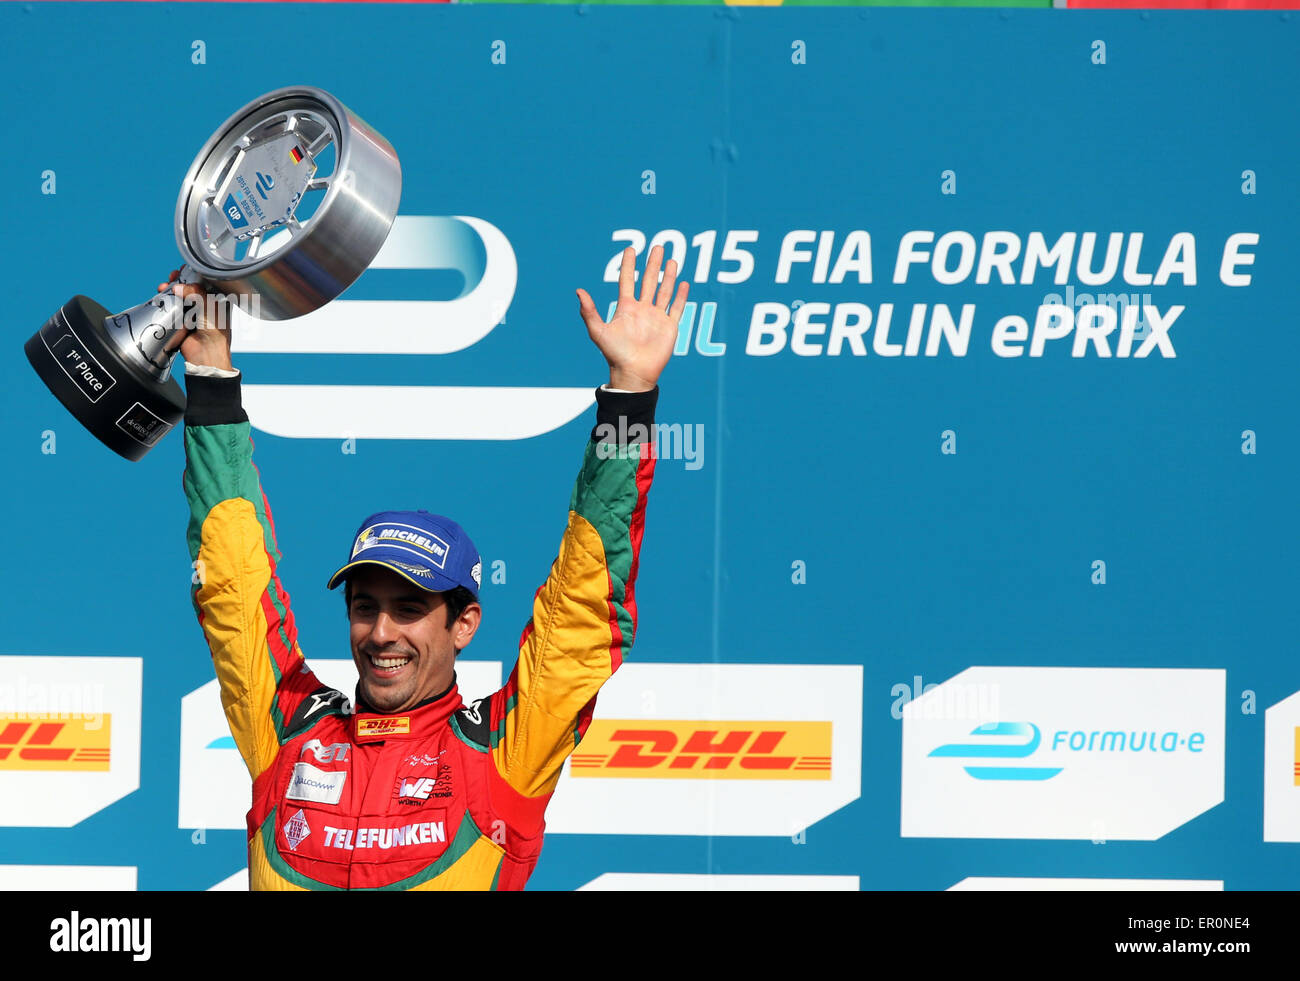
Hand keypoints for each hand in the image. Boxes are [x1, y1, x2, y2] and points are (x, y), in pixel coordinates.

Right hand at [157, 269, 232, 370]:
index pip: (204, 283)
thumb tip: (179, 286)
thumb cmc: (216, 332)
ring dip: (171, 290)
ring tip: (164, 286)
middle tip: (172, 277)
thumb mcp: (209, 305)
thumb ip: (195, 292)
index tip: (184, 271)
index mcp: (217, 301)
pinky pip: (172, 309)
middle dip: (179, 282)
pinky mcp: (181, 322)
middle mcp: (205, 306)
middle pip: (189, 289)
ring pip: (179, 297)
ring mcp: (193, 314)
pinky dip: (166, 302)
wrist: (206, 353)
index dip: (193, 276)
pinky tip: (162, 296)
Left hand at [576, 245, 688, 391]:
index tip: (631, 249)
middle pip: (649, 281)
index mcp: (626, 308)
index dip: (628, 265)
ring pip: (664, 291)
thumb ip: (589, 312)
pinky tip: (683, 283)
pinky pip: (676, 308)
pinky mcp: (669, 327)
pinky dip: (680, 296)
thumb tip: (578, 291)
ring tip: (672, 260)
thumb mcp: (598, 331)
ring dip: (668, 276)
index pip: (627, 280)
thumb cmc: (614, 354)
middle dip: (653, 264)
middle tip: (658, 246)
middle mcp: (642, 310)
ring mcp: (656, 318)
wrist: (633, 373)